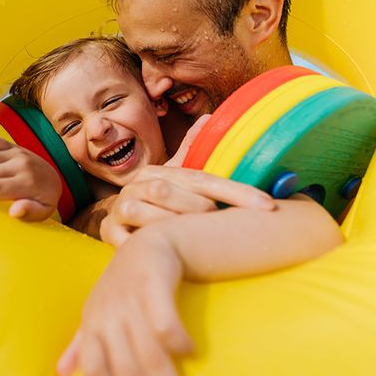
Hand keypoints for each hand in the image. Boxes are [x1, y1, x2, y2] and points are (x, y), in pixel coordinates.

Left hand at [57, 228, 195, 375]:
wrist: (151, 242)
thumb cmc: (124, 285)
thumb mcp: (99, 312)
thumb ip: (83, 345)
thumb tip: (61, 375)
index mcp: (93, 326)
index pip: (96, 373)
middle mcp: (109, 315)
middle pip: (128, 372)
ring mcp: (131, 299)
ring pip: (150, 355)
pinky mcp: (154, 281)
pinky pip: (163, 317)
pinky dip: (176, 338)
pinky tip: (192, 356)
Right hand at [100, 167, 274, 246]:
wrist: (118, 220)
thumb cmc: (158, 203)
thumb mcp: (176, 179)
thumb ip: (193, 151)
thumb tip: (209, 118)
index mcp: (159, 171)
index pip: (202, 178)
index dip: (236, 191)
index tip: (267, 205)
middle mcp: (137, 185)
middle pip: (170, 191)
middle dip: (200, 209)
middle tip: (221, 226)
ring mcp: (121, 208)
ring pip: (148, 214)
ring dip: (176, 228)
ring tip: (194, 241)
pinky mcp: (109, 233)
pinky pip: (130, 241)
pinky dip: (150, 248)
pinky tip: (169, 258)